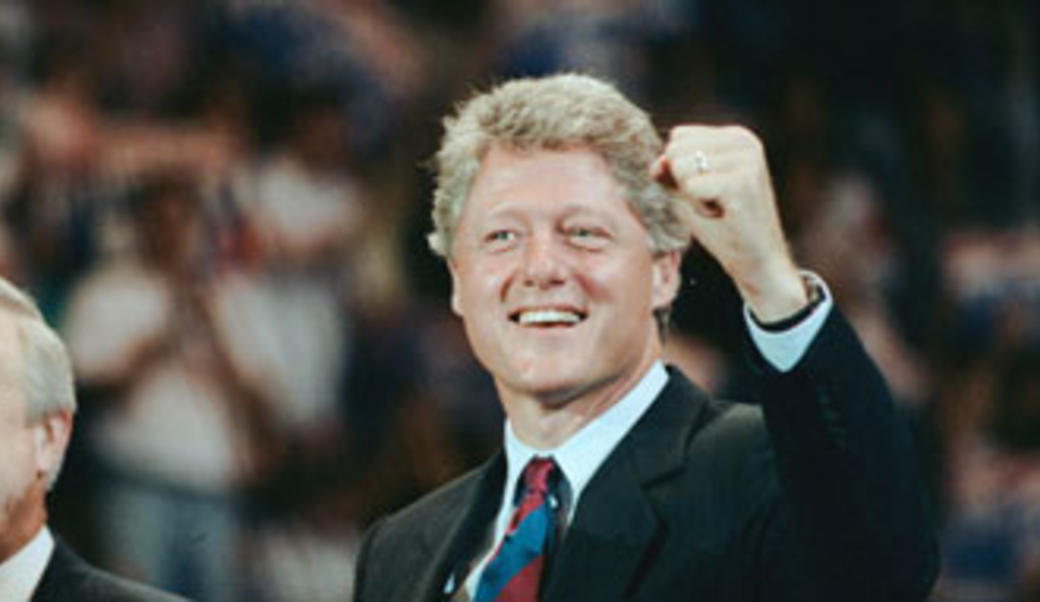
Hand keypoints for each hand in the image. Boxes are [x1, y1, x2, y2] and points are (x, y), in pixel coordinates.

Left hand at [652, 125, 807, 320]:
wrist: (758, 263)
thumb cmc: (724, 228)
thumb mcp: (689, 192)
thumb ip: (670, 170)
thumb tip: (658, 161)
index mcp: (737, 137)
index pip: (678, 137)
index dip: (681, 172)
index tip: (710, 191)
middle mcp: (745, 141)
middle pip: (676, 150)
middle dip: (684, 184)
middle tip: (714, 203)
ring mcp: (747, 160)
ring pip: (680, 168)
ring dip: (692, 198)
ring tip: (719, 209)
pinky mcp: (742, 182)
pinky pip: (690, 187)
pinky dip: (698, 209)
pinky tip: (722, 216)